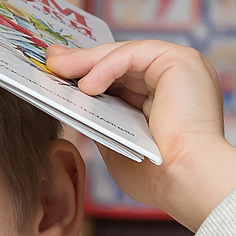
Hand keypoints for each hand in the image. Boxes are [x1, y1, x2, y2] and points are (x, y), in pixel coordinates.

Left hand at [46, 39, 235, 230]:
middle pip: (120, 61)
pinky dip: (105, 68)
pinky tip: (86, 87)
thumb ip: (102, 120)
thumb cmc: (158, 176)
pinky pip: (132, 55)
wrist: (186, 180)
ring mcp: (181, 64)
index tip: (58, 72)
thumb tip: (75, 102)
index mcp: (168, 96)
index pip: (122, 77)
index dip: (90, 73)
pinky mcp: (180, 59)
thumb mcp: (118, 142)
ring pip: (123, 54)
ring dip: (87, 61)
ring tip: (58, 70)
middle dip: (82, 60)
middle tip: (50, 60)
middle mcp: (177, 77)